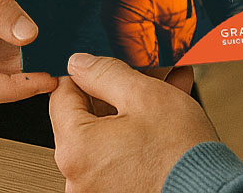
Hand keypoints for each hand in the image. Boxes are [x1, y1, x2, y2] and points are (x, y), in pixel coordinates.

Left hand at [51, 54, 217, 192]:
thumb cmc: (180, 152)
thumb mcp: (143, 94)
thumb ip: (105, 73)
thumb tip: (80, 63)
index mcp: (76, 149)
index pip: (62, 95)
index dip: (86, 72)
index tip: (107, 65)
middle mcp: (78, 177)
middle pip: (84, 117)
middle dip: (115, 90)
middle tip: (142, 72)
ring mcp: (97, 191)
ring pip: (106, 135)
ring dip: (132, 109)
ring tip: (164, 86)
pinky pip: (118, 156)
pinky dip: (136, 135)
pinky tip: (165, 112)